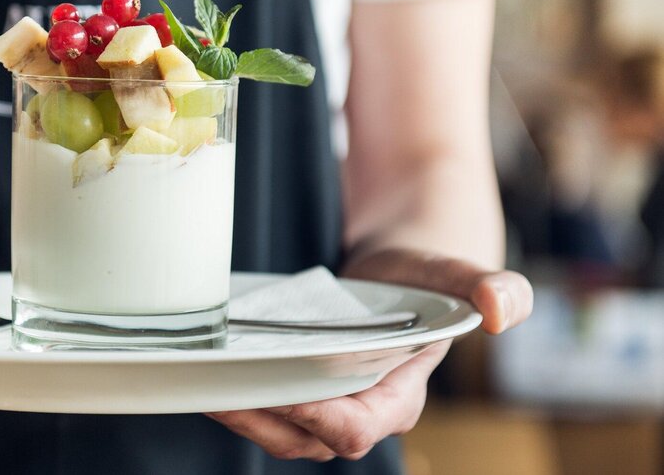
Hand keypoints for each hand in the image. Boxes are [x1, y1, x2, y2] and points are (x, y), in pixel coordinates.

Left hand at [207, 249, 532, 460]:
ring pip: (279, 429)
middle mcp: (362, 411)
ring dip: (240, 413)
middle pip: (304, 437)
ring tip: (202, 383)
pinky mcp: (303, 392)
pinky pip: (267, 409)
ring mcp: (329, 406)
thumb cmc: (428, 274)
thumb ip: (491, 288)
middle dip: (260, 418)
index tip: (279, 388)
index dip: (316, 418)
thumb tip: (504, 309)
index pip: (354, 428)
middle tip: (217, 387)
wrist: (402, 270)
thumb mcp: (456, 273)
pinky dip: (238, 396)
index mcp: (399, 397)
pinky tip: (210, 371)